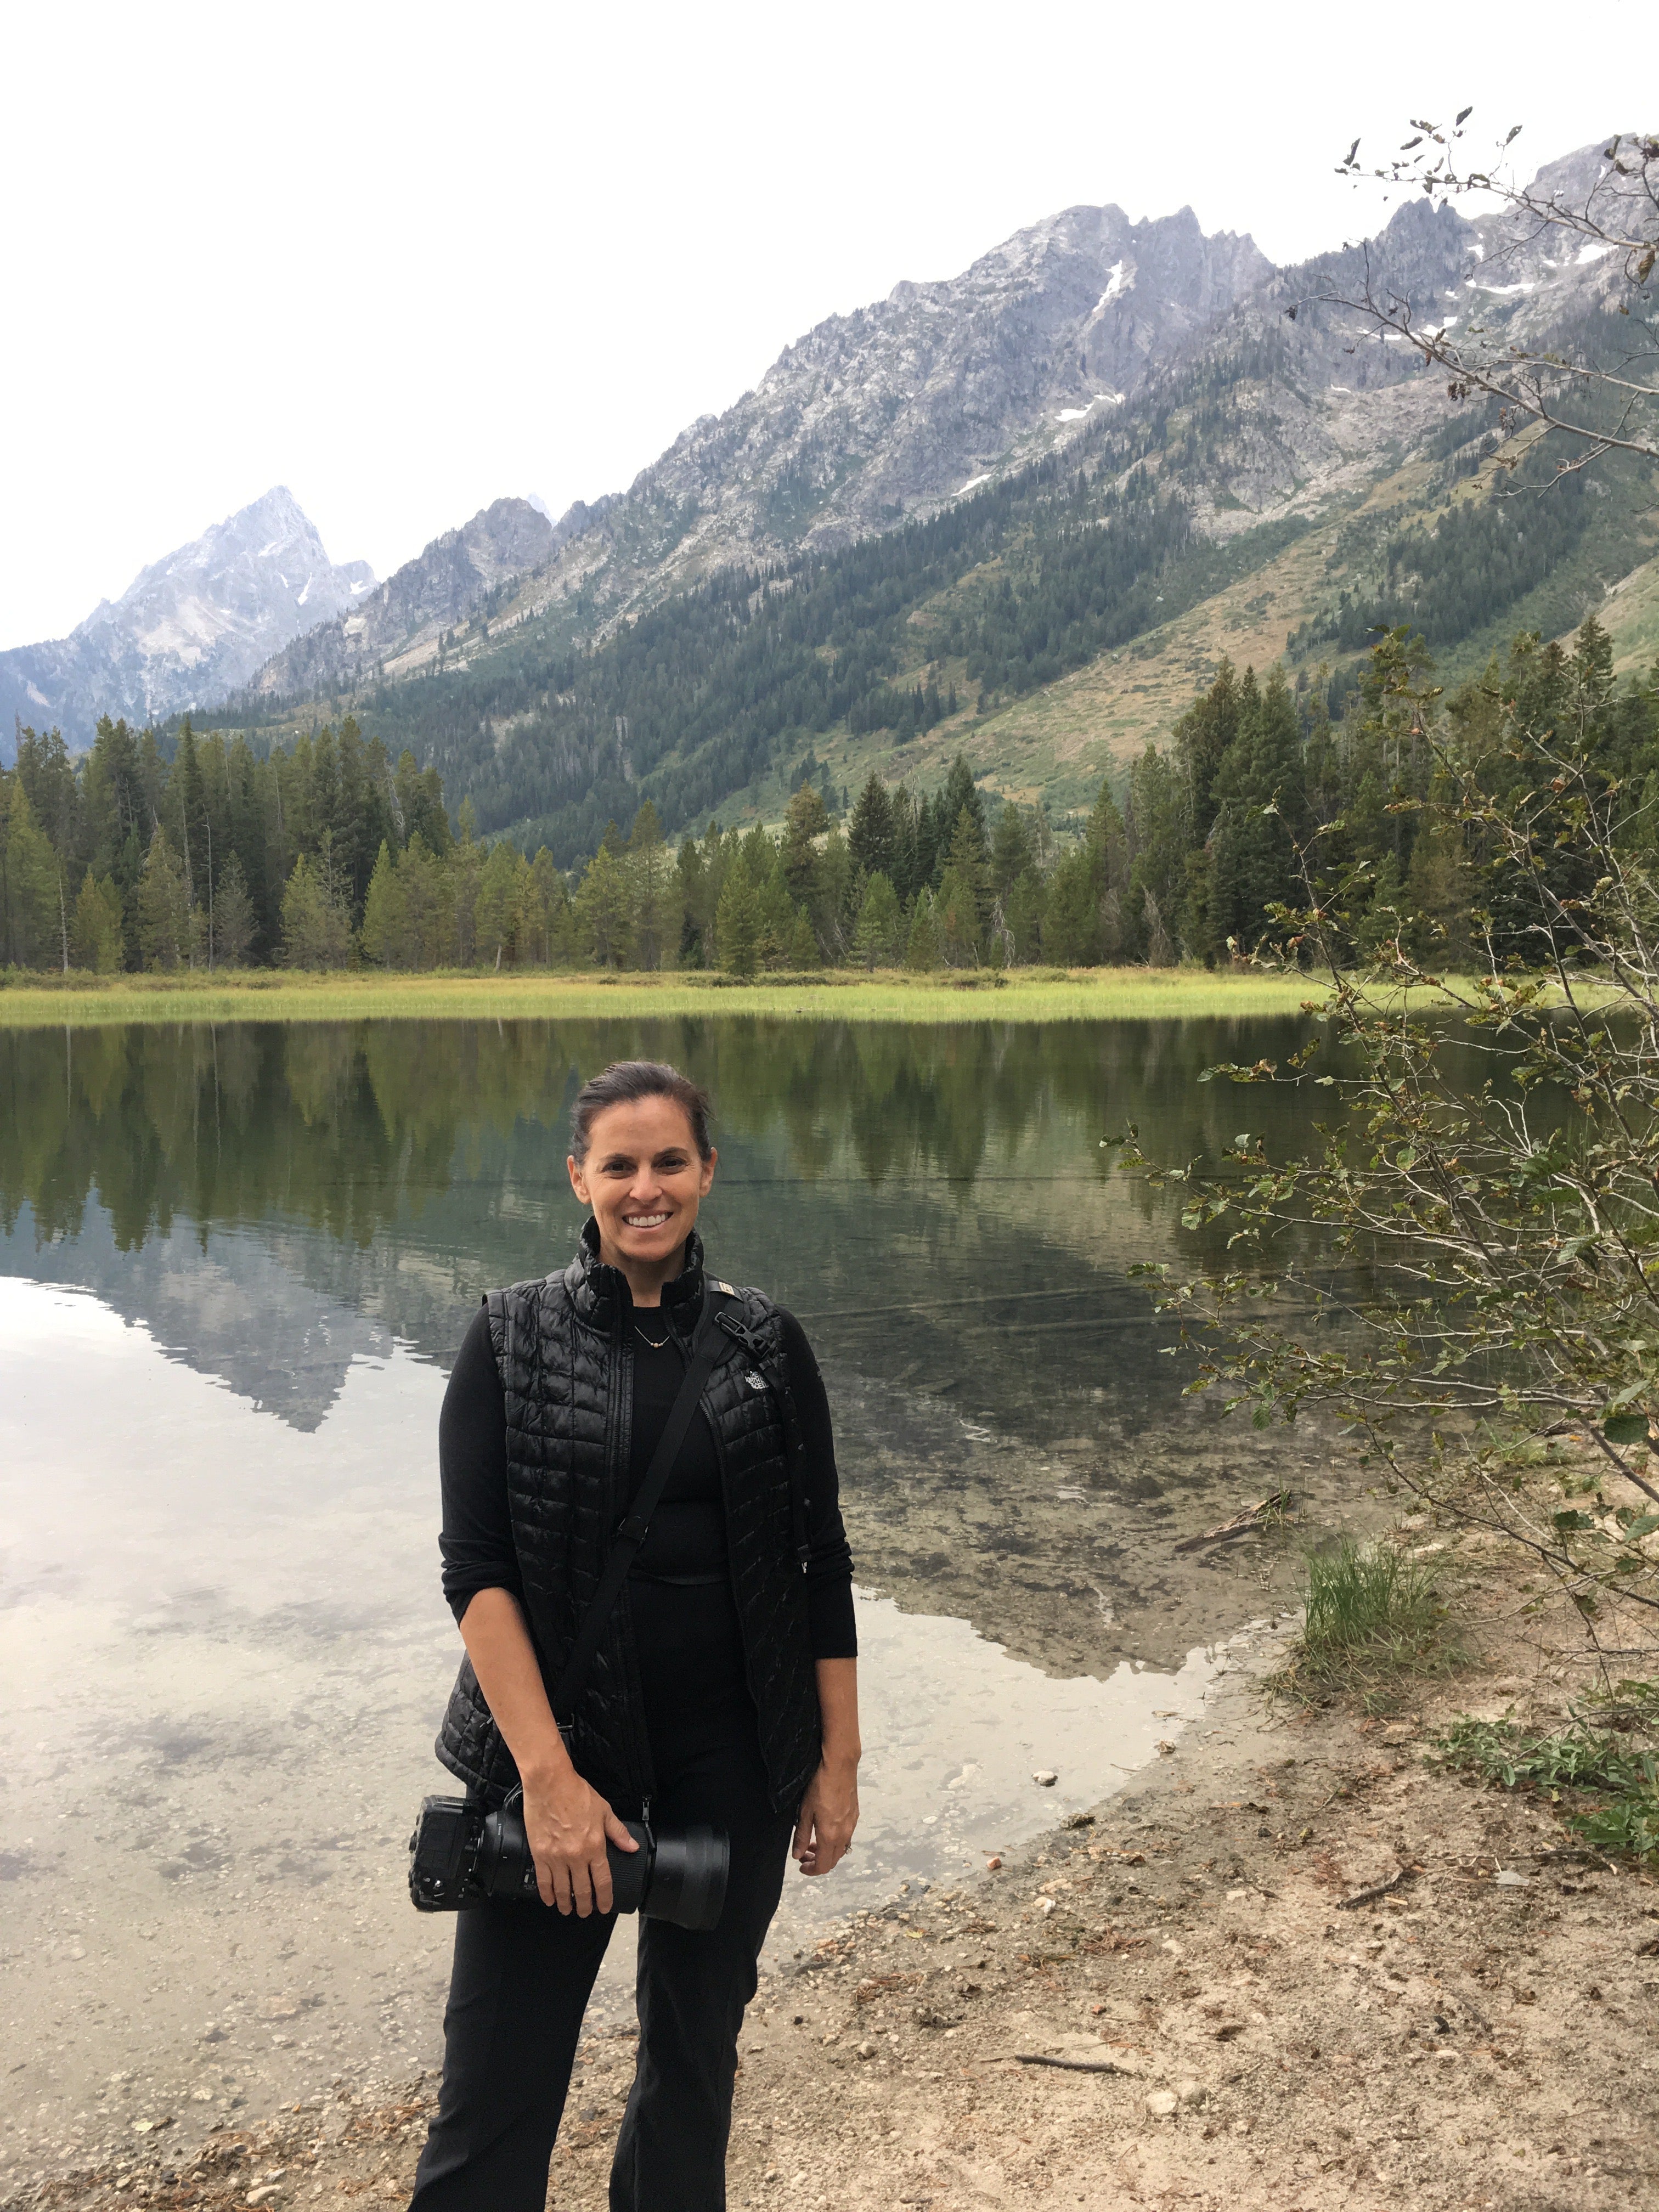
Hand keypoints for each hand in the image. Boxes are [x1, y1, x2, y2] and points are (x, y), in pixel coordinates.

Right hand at [521, 1766, 637, 1914]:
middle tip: (585, 1912)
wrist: (550, 1783)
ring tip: (568, 1910)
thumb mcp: (604, 1811)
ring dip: (566, 1903)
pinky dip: (547, 1894)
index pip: (603, 1881)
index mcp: (595, 1846)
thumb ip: (618, 1832)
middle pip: (582, 1890)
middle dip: (585, 1905)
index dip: (604, 1898)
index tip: (604, 1907)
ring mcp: (556, 1857)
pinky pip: (543, 1881)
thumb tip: (632, 1847)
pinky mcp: (539, 1854)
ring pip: (562, 1889)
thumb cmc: (577, 1794)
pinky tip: (549, 1900)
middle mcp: (576, 1856)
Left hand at [792, 1756, 858, 1877]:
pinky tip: (825, 1829)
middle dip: (818, 1862)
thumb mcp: (804, 1811)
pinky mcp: (855, 1815)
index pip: (823, 1866)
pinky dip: (835, 1841)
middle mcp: (844, 1834)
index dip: (811, 1870)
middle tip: (804, 1853)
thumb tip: (797, 1855)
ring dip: (827, 1851)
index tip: (801, 1865)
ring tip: (813, 1841)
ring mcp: (852, 1825)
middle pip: (833, 1860)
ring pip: (841, 1849)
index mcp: (830, 1836)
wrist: (840, 1765)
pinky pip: (846, 1837)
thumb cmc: (820, 1785)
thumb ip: (801, 1835)